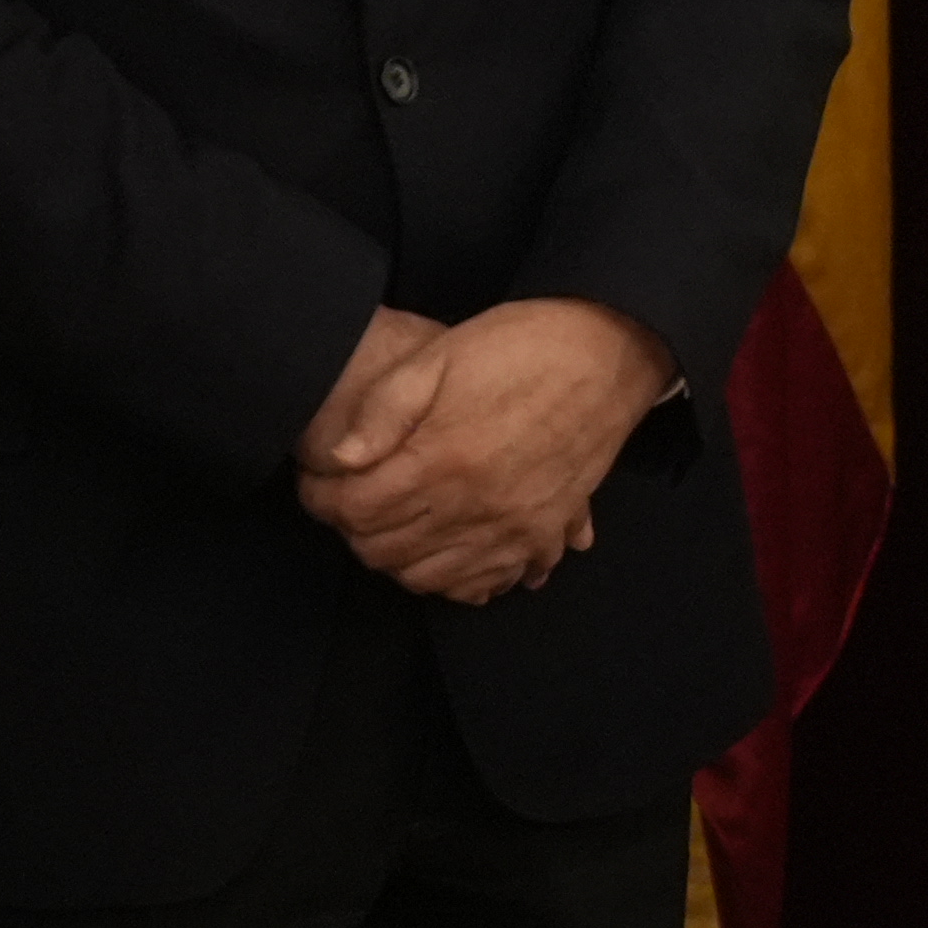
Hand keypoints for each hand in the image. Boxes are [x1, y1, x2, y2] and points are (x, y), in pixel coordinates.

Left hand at [296, 299, 673, 605]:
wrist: (611, 351)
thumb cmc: (523, 345)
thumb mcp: (443, 354)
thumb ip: (385, 408)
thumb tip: (340, 458)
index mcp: (442, 459)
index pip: (354, 511)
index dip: (320, 499)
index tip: (316, 481)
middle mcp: (474, 506)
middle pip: (384, 551)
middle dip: (352, 529)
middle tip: (350, 498)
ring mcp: (512, 526)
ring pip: (428, 576)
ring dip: (396, 555)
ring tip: (391, 520)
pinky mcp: (542, 531)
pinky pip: (486, 581)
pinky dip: (455, 578)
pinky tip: (444, 548)